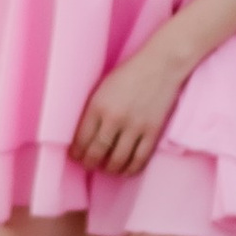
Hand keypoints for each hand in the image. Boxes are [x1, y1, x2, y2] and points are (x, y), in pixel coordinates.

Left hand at [72, 36, 188, 176]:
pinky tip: (127, 170)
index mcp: (98, 105)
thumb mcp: (103, 87)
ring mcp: (135, 126)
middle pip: (98, 152)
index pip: (82, 138)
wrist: (160, 65)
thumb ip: (94, 110)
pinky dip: (132, 168)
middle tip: (88, 165)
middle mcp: (115, 118)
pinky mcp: (152, 131)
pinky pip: (140, 158)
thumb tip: (84, 134)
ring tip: (107, 169)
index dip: (77, 152)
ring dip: (110, 169)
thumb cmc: (129, 73)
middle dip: (90, 163)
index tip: (75, 156)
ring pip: (118, 159)